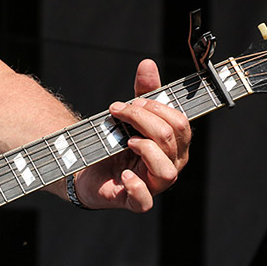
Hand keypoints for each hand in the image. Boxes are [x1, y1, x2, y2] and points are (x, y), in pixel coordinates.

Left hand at [74, 59, 191, 210]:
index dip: (158, 109)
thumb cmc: (113, 144)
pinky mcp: (135, 200)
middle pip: (171, 140)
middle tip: (118, 112)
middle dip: (143, 120)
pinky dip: (136, 187)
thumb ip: (142, 93)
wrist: (86, 170)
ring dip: (146, 149)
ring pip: (166, 169)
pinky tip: (125, 174)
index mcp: (175, 144)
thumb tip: (147, 64)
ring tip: (126, 141)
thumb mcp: (129, 116)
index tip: (132, 101)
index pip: (180, 123)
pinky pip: (145, 200)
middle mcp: (171, 165)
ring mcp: (154, 185)